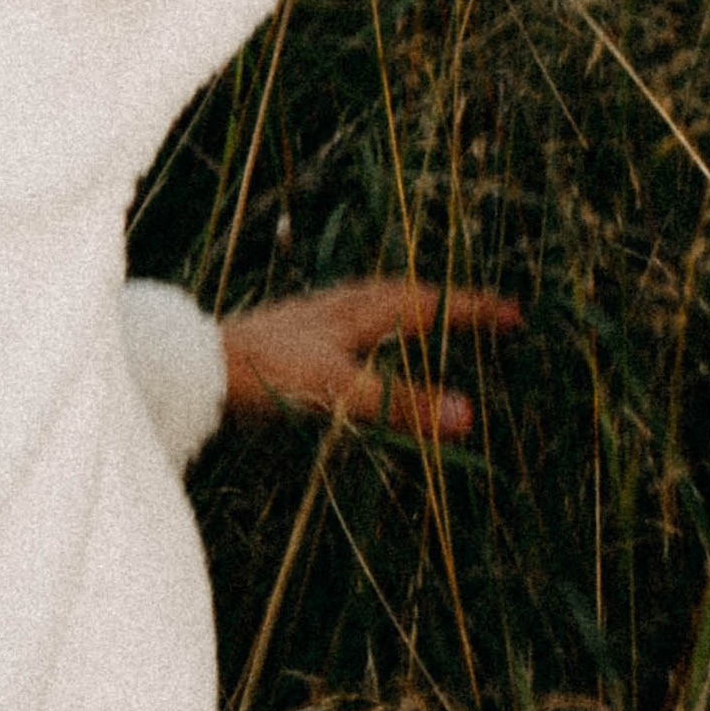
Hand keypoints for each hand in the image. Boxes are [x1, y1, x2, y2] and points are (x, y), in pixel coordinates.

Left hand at [219, 280, 520, 439]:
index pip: (431, 305)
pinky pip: (346, 318)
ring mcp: (310, 317)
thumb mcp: (341, 393)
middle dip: (446, 301)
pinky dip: (370, 323)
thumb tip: (468, 416)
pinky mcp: (286, 332)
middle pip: (404, 294)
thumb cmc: (266, 374)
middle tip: (480, 310)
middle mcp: (338, 306)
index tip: (516, 313)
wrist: (193, 366)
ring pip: (371, 302)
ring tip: (426, 315)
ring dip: (406, 306)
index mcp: (359, 313)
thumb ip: (402, 406)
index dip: (473, 310)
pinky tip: (354, 339)